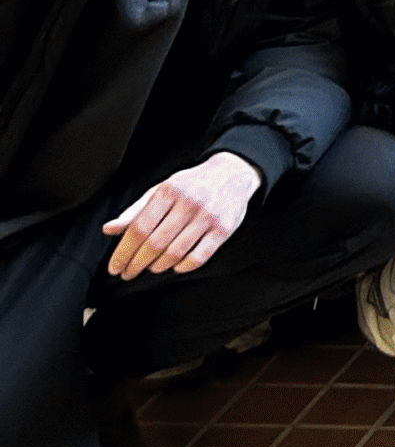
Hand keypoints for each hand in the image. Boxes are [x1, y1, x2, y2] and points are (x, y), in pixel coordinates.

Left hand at [103, 151, 260, 278]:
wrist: (233, 173)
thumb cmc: (191, 185)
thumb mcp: (162, 190)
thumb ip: (135, 211)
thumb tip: (108, 230)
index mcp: (169, 191)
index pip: (139, 228)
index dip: (123, 252)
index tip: (115, 267)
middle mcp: (189, 202)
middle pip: (155, 244)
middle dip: (136, 264)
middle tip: (128, 273)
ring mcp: (208, 216)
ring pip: (175, 253)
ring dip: (157, 267)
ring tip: (151, 267)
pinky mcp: (224, 229)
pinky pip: (198, 257)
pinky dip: (182, 267)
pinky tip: (175, 265)